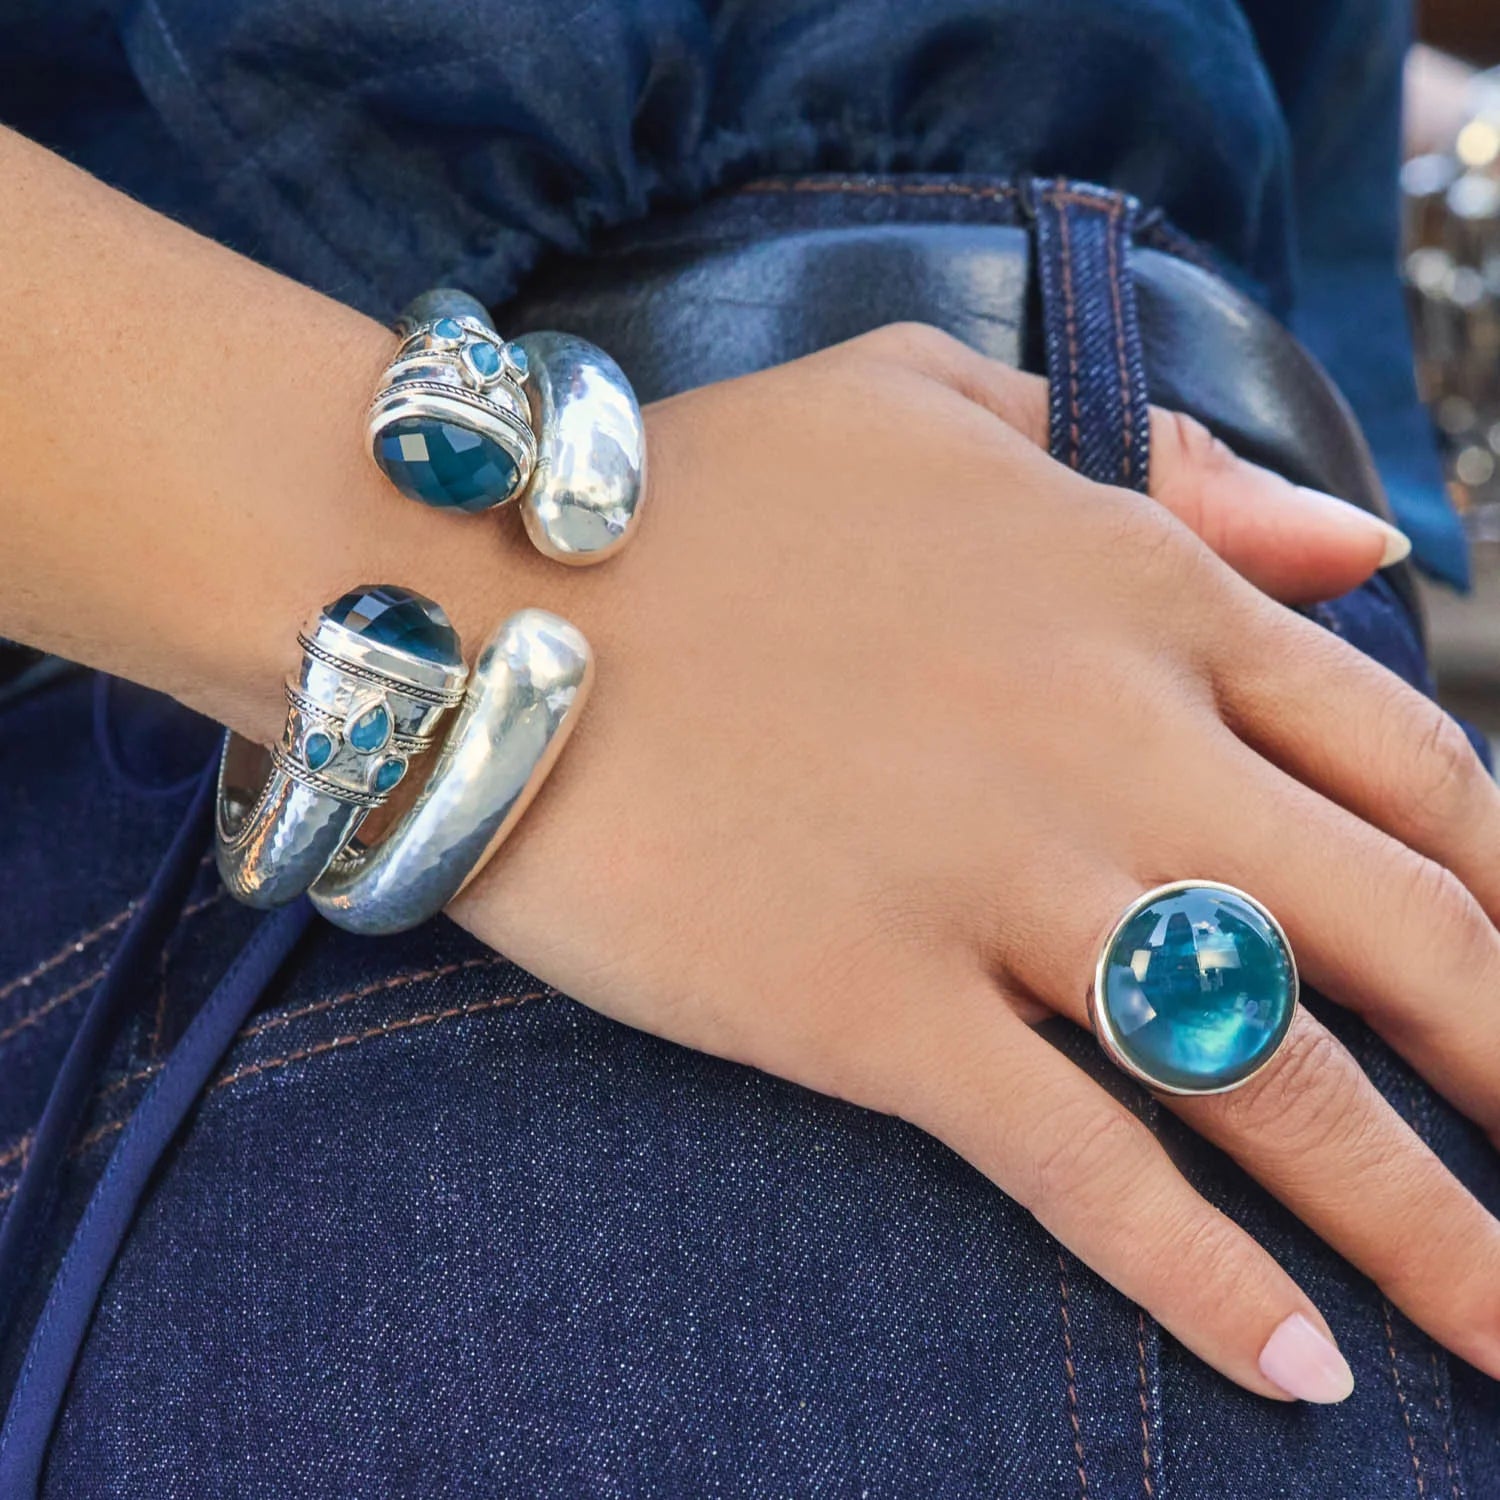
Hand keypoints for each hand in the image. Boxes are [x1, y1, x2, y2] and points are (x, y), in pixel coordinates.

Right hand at [455, 324, 1495, 1405]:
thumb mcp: (941, 404)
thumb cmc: (698, 494)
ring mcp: (999, 884)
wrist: (474, 594)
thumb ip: (1170, 463)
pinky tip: (1294, 1376)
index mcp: (1142, 594)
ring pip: (1277, 1086)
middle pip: (1404, 942)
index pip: (1415, 765)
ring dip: (1432, 1229)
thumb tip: (1359, 543)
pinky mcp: (874, 1008)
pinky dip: (1203, 1285)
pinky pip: (1083, 1169)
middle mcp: (1114, 744)